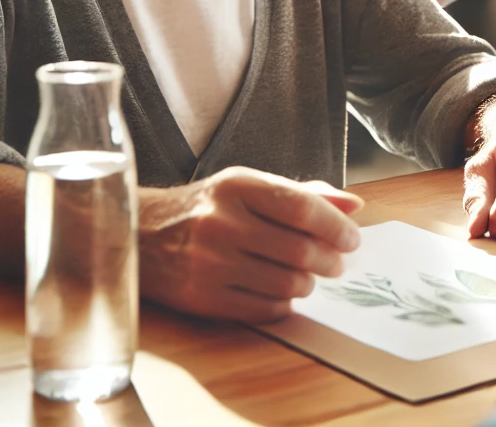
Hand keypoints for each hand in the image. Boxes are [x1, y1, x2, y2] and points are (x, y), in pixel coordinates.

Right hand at [138, 167, 362, 322]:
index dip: (336, 226)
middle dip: (329, 260)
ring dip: (308, 283)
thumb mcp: (248, 186)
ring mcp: (211, 263)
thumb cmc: (206, 207)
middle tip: (335, 262)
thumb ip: (302, 194)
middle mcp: (223, 223)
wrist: (142, 233)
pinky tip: (280, 290)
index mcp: (238, 186)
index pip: (302, 207)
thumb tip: (354, 205)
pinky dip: (283, 302)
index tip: (351, 239)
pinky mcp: (204, 298)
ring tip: (306, 275)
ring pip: (286, 283)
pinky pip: (264, 309)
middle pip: (299, 250)